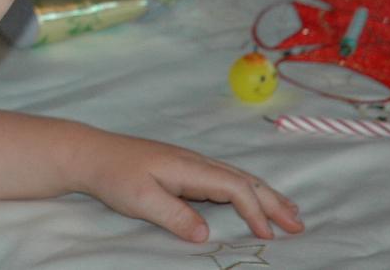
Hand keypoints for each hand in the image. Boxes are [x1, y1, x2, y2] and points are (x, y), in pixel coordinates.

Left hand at [66, 127, 302, 242]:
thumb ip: (174, 216)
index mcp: (189, 167)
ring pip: (237, 177)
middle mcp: (195, 162)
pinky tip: (250, 200)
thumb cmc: (113, 175)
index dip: (254, 210)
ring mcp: (190, 164)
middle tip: (299, 224)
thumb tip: (206, 234)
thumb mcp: (140, 200)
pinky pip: (224, 180)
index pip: (233, 187)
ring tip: (289, 211)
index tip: (268, 235)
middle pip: (244, 179)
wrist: (90, 153)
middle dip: (273, 201)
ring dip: (264, 194)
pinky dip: (245, 191)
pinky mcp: (183, 170)